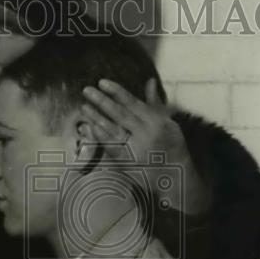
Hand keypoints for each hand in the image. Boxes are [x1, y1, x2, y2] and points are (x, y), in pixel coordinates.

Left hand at [80, 78, 208, 214]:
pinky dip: (100, 137)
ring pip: (112, 130)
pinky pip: (111, 147)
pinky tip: (91, 127)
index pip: (132, 103)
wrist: (175, 176)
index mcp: (156, 122)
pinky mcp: (127, 162)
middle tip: (86, 90)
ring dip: (96, 118)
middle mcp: (145, 134)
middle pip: (119, 114)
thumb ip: (155, 103)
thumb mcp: (168, 122)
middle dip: (102, 101)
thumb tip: (150, 81)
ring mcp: (135, 149)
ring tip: (84, 107)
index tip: (102, 82)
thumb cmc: (172, 146)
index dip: (116, 92)